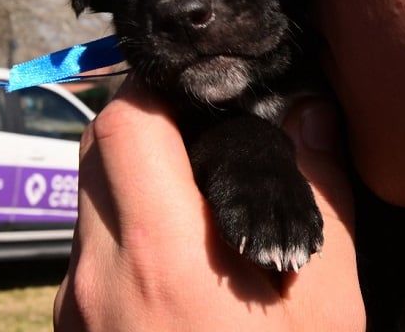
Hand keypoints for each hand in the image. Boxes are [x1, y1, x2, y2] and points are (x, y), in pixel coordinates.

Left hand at [53, 79, 363, 330]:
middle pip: (94, 157)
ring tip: (196, 204)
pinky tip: (180, 262)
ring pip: (86, 207)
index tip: (198, 98)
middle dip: (142, 130)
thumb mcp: (325, 294)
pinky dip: (124, 234)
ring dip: (131, 183)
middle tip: (202, 142)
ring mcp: (79, 314)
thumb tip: (309, 114)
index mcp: (164, 258)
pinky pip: (87, 257)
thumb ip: (317, 192)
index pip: (122, 128)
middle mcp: (100, 280)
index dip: (156, 95)